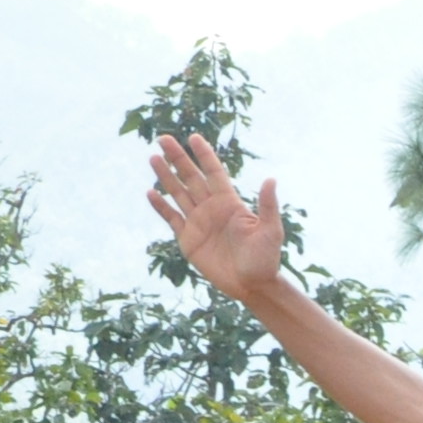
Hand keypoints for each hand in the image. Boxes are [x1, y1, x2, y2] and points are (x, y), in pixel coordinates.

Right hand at [144, 134, 284, 302]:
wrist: (252, 285)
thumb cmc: (266, 259)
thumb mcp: (270, 231)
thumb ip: (267, 206)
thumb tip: (271, 179)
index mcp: (230, 203)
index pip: (215, 173)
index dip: (204, 155)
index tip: (193, 137)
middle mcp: (212, 208)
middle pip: (191, 178)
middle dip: (178, 158)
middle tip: (163, 139)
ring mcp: (198, 222)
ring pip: (178, 193)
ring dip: (166, 176)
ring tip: (153, 158)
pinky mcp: (188, 238)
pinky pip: (171, 218)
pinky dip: (161, 206)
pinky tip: (151, 192)